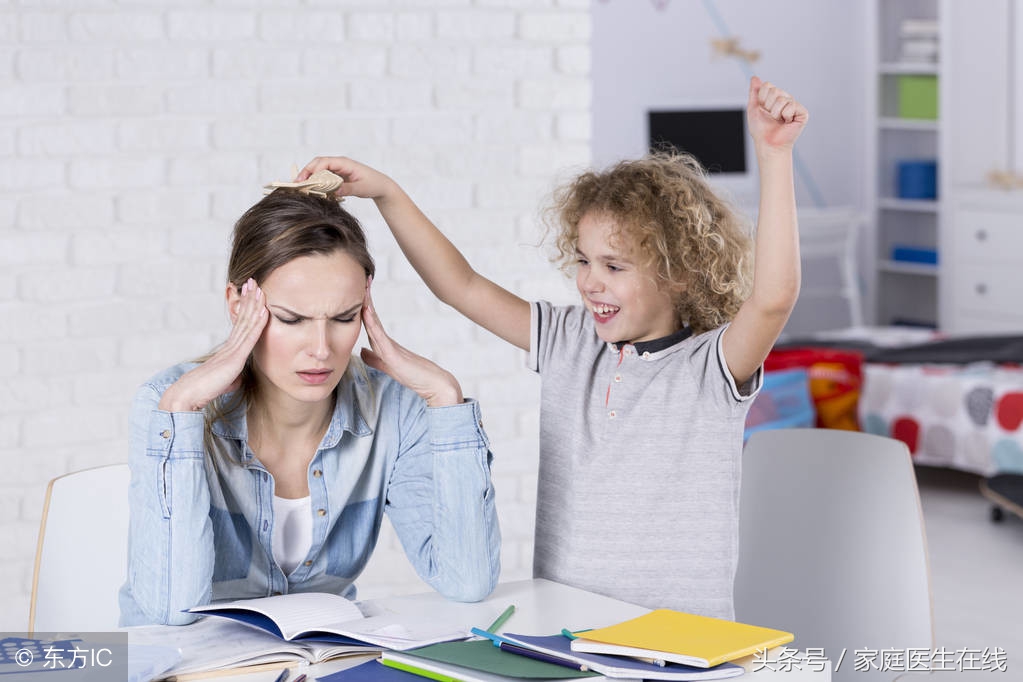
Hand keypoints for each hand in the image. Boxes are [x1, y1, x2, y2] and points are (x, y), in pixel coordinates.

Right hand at [158, 278, 267, 411]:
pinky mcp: (235, 358)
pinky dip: (258, 323)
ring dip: (254, 305)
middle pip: (242, 318)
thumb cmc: (204, 390)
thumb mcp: (224, 382)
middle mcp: (230, 346)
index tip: (251, 294)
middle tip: (253, 281)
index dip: (246, 309)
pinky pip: (249, 337)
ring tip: (259, 287)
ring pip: (246, 323)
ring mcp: (232, 350)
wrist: (189, 394)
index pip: (240, 325)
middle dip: (249, 299)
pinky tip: (264, 311)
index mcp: (228, 350)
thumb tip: (237, 378)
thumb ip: (233, 377)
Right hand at [296, 157, 396, 201]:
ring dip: (309, 177)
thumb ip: (348, 189)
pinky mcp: (337, 176)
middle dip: (307, 172)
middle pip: (318, 163)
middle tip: (297, 184)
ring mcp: (337, 169)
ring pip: (319, 169)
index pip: (324, 162)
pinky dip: (316, 182)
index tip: (307, 181)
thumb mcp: (361, 188)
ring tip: (301, 187)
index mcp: (344, 163)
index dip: (313, 170)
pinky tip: (311, 190)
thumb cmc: (373, 184)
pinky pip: (323, 176)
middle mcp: (339, 164)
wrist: (381, 186)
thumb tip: (334, 192)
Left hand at [359, 280, 463, 407]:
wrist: (435, 384)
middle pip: (372, 318)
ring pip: (374, 323)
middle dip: (366, 299)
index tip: (360, 291)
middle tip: (364, 279)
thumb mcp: (389, 366)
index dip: (364, 308)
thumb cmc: (416, 376)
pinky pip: (379, 337)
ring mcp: (391, 347)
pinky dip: (372, 323)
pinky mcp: (394, 356)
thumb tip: (362, 350)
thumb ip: (375, 359)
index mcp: (385, 344)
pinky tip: (366, 311)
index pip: (371, 323)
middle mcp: (387, 342)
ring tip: (364, 287)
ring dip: (368, 305)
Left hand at [747, 76, 807, 153]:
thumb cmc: (760, 129)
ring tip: (778, 121)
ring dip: (775, 113)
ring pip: (782, 99)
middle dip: (768, 106)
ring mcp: (794, 105)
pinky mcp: (802, 112)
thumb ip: (754, 92)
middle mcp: (786, 99)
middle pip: (775, 90)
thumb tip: (754, 78)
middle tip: (771, 117)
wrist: (767, 144)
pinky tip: (787, 122)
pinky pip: (791, 105)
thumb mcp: (753, 108)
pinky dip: (785, 116)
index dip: (761, 99)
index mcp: (775, 97)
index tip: (762, 110)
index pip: (767, 85)